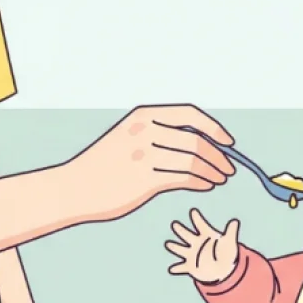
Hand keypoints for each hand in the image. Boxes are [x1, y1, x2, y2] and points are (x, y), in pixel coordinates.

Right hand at [66, 105, 234, 222]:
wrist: (74, 187)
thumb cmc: (105, 164)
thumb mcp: (129, 136)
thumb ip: (160, 134)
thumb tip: (203, 143)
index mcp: (143, 116)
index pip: (190, 115)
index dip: (214, 128)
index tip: (228, 142)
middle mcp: (145, 131)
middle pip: (196, 141)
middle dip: (219, 156)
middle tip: (229, 168)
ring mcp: (144, 155)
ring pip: (193, 161)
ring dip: (213, 171)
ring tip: (220, 179)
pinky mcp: (144, 180)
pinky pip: (184, 179)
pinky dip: (201, 183)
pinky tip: (206, 186)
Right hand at [166, 209, 239, 283]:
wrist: (223, 268)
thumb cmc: (226, 253)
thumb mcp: (229, 242)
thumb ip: (231, 232)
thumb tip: (235, 221)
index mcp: (206, 236)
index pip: (201, 225)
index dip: (197, 218)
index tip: (193, 211)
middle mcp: (197, 244)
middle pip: (187, 235)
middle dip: (181, 230)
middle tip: (175, 224)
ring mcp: (193, 254)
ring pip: (181, 249)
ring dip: (175, 247)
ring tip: (168, 244)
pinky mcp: (191, 266)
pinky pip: (182, 267)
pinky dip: (177, 268)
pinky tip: (172, 269)